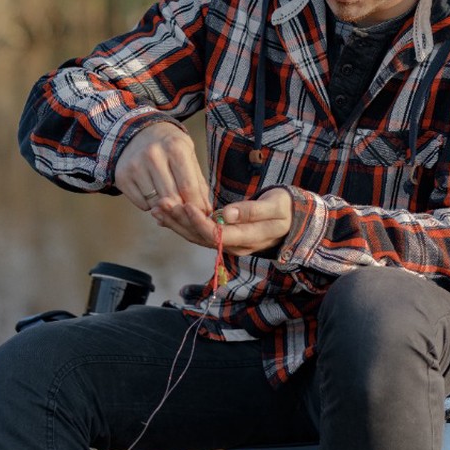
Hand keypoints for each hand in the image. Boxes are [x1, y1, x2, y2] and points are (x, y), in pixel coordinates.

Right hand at [115, 121, 208, 212]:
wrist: (138, 132)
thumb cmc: (169, 146)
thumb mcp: (188, 155)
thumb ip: (198, 184)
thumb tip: (205, 211)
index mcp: (175, 147)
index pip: (188, 187)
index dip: (197, 205)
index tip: (202, 213)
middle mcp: (153, 155)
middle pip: (172, 197)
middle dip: (182, 209)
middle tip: (186, 211)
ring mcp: (135, 166)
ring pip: (156, 204)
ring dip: (165, 207)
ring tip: (167, 195)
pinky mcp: (122, 177)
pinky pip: (142, 204)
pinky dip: (150, 205)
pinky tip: (152, 191)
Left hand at [153, 187, 292, 255]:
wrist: (291, 220)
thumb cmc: (285, 209)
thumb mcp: (275, 206)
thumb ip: (252, 211)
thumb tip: (227, 214)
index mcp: (247, 238)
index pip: (217, 234)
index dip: (198, 221)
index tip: (184, 205)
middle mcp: (233, 246)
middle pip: (200, 237)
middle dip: (180, 221)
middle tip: (162, 204)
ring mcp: (226, 244)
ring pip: (195, 236)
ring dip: (175, 223)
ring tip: (157, 209)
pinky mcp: (221, 237)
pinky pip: (197, 233)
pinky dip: (180, 224)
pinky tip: (164, 216)